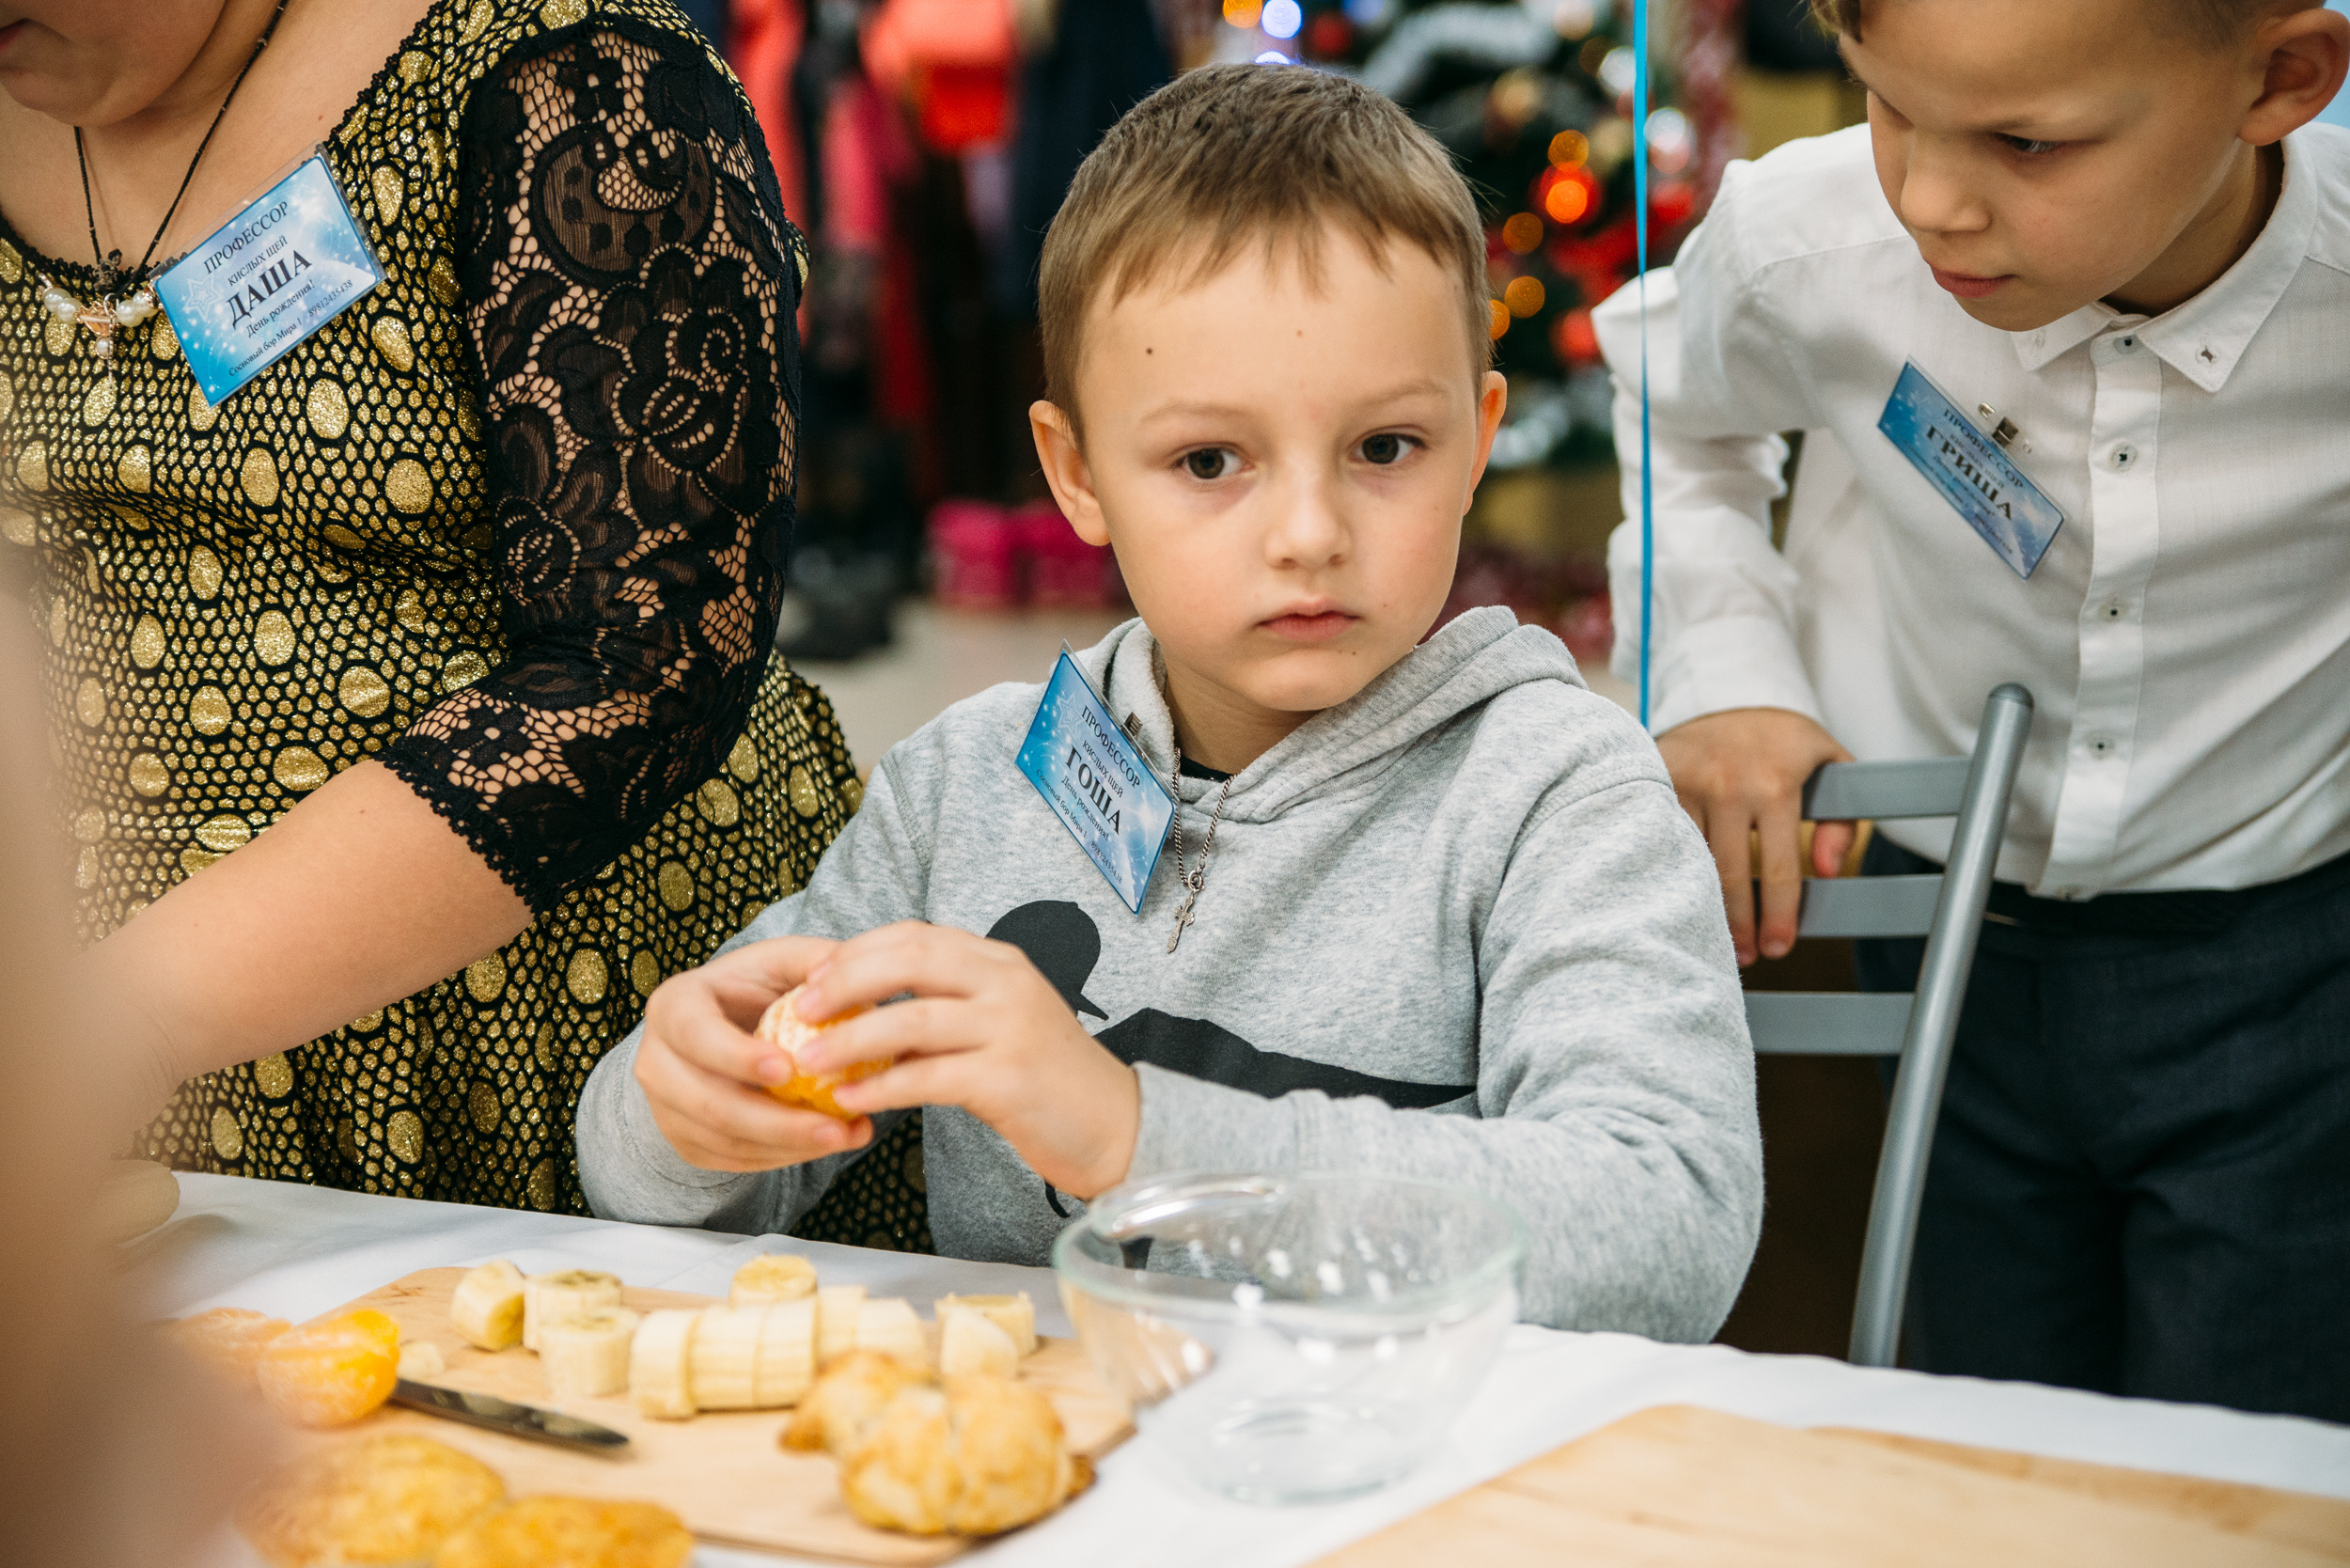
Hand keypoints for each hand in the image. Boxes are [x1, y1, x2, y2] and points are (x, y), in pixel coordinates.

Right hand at [633, 937, 877, 1172]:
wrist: (727, 1024)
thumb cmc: (758, 987)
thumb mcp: (783, 960)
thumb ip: (815, 959)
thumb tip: (838, 976)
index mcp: (674, 1006)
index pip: (697, 1035)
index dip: (738, 1056)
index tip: (789, 1069)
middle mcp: (657, 1060)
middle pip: (710, 1104)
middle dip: (778, 1122)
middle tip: (836, 1126)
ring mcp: (665, 1106)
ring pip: (724, 1141)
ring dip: (789, 1146)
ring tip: (846, 1136)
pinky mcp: (685, 1139)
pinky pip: (732, 1160)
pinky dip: (781, 1157)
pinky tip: (824, 1144)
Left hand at [786, 922, 1140, 1199]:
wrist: (1117, 1126)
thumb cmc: (1048, 1080)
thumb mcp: (1000, 1024)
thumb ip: (945, 1009)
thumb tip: (864, 1014)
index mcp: (1000, 962)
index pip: (915, 936)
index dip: (857, 952)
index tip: (814, 977)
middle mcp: (1007, 983)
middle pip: (910, 960)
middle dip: (845, 980)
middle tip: (801, 1009)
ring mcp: (1011, 1028)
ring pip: (912, 1018)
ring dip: (852, 1038)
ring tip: (809, 1060)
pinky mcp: (1008, 1079)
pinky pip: (927, 1077)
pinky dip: (881, 1087)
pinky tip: (851, 1101)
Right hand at [1657, 707, 1854, 964]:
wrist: (1729, 693)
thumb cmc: (1785, 740)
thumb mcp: (1831, 765)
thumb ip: (1842, 819)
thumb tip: (1831, 872)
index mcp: (1776, 784)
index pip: (1779, 868)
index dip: (1780, 915)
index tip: (1780, 948)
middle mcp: (1728, 785)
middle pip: (1732, 877)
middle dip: (1740, 925)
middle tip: (1747, 957)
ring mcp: (1687, 783)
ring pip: (1692, 863)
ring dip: (1703, 907)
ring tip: (1715, 939)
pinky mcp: (1658, 781)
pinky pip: (1662, 839)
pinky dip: (1671, 872)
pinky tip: (1677, 897)